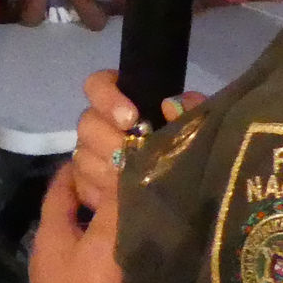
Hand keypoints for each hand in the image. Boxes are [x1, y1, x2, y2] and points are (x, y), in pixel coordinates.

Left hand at [28, 163, 123, 282]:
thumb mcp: (105, 242)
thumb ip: (114, 204)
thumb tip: (122, 165)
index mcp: (49, 232)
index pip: (58, 189)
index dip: (75, 169)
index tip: (98, 153)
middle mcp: (46, 253)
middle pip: (67, 216)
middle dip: (90, 199)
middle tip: (122, 184)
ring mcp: (54, 280)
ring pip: (76, 242)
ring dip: (96, 229)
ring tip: (129, 217)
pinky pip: (83, 265)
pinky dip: (99, 254)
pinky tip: (122, 258)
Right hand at [71, 69, 207, 212]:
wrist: (196, 194)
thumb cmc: (193, 151)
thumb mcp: (201, 127)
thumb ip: (191, 109)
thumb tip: (170, 104)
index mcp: (126, 100)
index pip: (97, 84)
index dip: (106, 97)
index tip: (130, 118)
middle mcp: (103, 123)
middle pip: (87, 122)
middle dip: (110, 140)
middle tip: (133, 156)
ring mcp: (91, 153)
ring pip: (82, 155)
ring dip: (106, 169)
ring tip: (129, 181)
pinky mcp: (87, 183)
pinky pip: (81, 183)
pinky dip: (98, 191)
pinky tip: (117, 198)